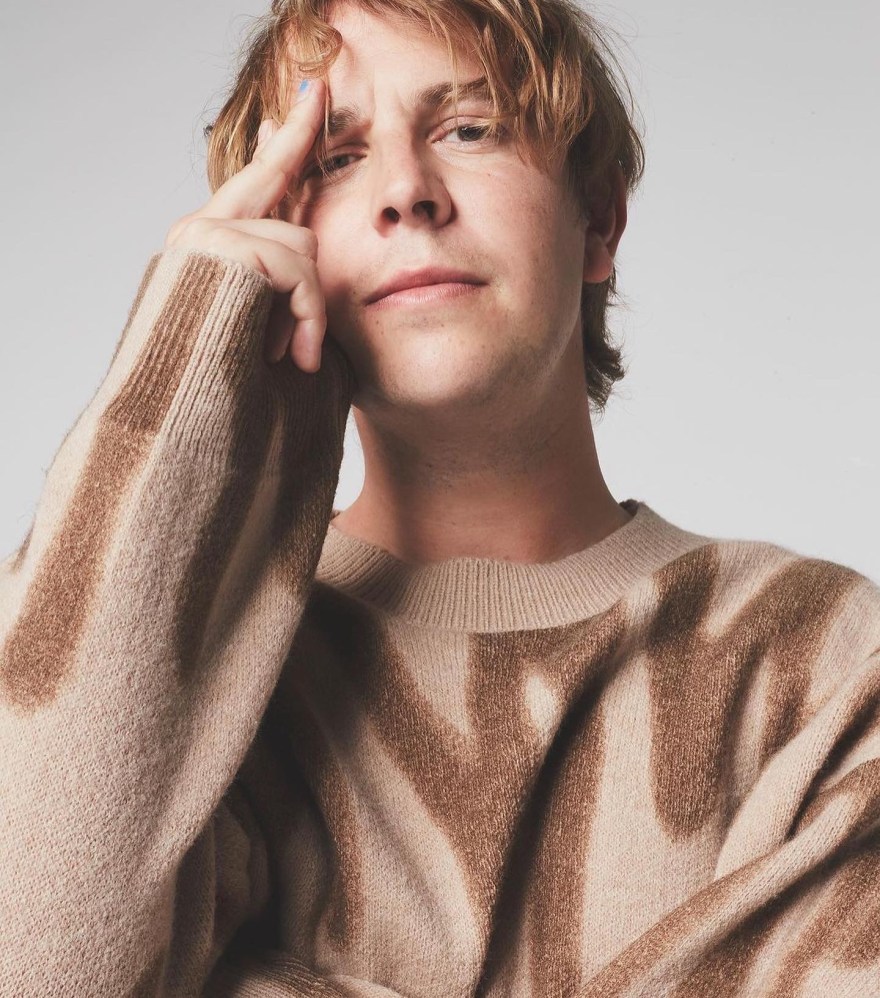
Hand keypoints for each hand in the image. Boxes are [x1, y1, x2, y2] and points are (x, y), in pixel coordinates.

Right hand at [164, 79, 327, 370]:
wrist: (186, 419)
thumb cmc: (231, 389)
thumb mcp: (268, 330)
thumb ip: (287, 288)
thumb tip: (313, 258)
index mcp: (213, 246)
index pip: (258, 179)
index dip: (285, 141)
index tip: (305, 98)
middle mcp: (201, 231)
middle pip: (278, 191)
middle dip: (299, 181)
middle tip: (310, 171)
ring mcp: (204, 234)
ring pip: (300, 244)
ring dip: (308, 309)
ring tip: (293, 358)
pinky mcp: (216, 247)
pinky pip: (293, 267)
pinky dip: (306, 316)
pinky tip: (297, 357)